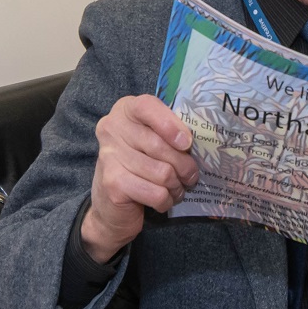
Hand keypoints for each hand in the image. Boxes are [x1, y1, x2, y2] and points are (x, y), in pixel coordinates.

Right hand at [84, 94, 196, 262]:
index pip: (147, 106)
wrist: (112, 202)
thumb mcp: (153, 139)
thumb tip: (198, 142)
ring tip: (177, 188)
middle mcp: (112, 129)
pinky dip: (166, 200)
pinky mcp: (113, 184)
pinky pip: (155, 193)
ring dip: (176, 185)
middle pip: (159, 145)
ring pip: (162, 172)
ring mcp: (109, 156)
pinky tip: (164, 200)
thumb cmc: (141, 163)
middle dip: (184, 165)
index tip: (187, 143)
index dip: (170, 124)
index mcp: (125, 110)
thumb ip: (170, 132)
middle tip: (191, 175)